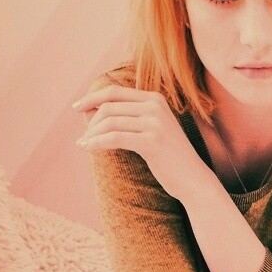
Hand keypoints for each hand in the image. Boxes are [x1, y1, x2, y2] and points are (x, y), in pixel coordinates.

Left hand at [72, 85, 215, 201]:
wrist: (194, 179)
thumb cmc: (168, 157)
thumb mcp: (151, 129)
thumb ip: (129, 117)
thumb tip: (90, 111)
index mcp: (155, 99)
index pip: (114, 92)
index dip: (91, 98)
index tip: (77, 108)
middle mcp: (155, 106)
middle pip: (109, 107)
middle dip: (91, 122)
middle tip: (84, 137)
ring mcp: (155, 123)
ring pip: (109, 122)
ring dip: (92, 134)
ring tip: (84, 144)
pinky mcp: (152, 141)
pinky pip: (114, 138)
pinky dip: (97, 143)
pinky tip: (89, 149)